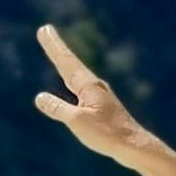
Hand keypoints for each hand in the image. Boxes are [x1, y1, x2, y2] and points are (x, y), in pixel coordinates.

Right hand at [31, 24, 152, 165]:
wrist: (134, 146)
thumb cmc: (107, 134)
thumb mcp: (77, 121)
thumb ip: (58, 108)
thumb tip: (40, 97)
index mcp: (89, 86)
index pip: (66, 62)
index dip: (54, 47)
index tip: (44, 29)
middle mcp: (95, 86)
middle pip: (71, 63)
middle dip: (57, 48)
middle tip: (46, 30)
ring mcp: (100, 95)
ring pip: (77, 74)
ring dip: (65, 61)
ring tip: (56, 52)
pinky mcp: (102, 106)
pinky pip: (81, 86)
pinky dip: (72, 77)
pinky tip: (73, 84)